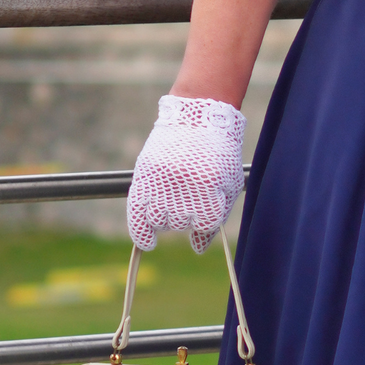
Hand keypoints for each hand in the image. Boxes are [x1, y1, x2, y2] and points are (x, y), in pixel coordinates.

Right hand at [126, 95, 246, 252]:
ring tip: (174, 196)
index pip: (206, 223)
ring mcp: (160, 183)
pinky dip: (140, 232)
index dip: (208, 217)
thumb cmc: (217, 152)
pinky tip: (147, 243)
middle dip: (187, 213)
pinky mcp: (143, 177)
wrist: (197, 116)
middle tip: (190, 190)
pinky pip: (136, 216)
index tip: (207, 204)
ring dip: (168, 216)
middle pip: (182, 223)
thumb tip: (198, 248)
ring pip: (160, 221)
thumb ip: (216, 217)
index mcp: (208, 187)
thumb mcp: (228, 182)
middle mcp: (182, 187)